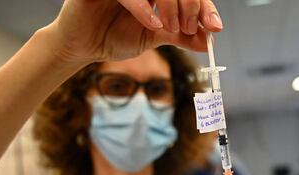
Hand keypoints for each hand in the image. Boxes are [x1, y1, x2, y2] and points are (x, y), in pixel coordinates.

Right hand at [46, 0, 222, 63]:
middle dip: (191, 5)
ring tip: (172, 27)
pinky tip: (152, 24)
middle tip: (190, 27)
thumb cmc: (114, 38)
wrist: (83, 47)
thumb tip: (209, 42)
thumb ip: (179, 37)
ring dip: (171, 4)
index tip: (214, 27)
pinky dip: (143, 7)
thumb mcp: (153, 38)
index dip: (204, 7)